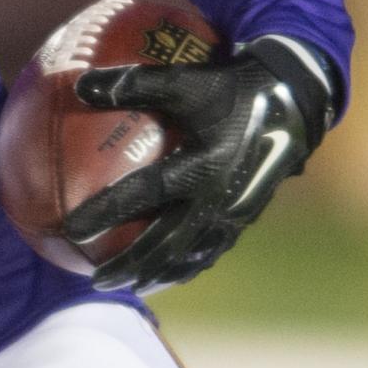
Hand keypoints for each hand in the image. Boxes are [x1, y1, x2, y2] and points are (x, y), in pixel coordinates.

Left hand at [61, 36, 332, 292]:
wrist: (295, 101)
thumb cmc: (234, 87)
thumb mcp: (186, 81)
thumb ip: (132, 84)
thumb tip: (80, 87)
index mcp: (201, 167)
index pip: (143, 195)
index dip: (106, 212)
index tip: (72, 230)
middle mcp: (217, 198)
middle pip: (165, 244)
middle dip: (131, 265)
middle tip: (97, 280)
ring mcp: (235, 213)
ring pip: (191, 255)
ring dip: (159, 272)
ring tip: (131, 286)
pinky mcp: (246, 216)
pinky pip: (212, 249)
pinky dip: (188, 264)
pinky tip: (170, 272)